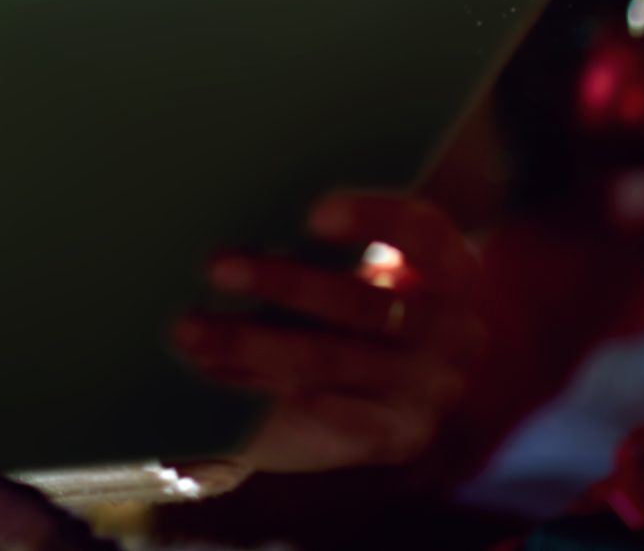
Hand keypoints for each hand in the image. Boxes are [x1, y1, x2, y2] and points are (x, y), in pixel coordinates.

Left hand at [171, 192, 487, 485]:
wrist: (392, 384)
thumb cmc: (356, 299)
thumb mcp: (358, 265)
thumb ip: (321, 242)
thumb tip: (227, 210)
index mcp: (450, 270)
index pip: (422, 233)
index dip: (373, 220)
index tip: (312, 212)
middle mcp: (453, 331)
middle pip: (364, 303)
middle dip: (285, 283)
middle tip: (216, 266)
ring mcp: (430, 389)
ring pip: (332, 360)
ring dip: (252, 344)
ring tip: (190, 331)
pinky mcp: (398, 434)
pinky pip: (332, 415)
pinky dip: (270, 394)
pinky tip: (222, 379)